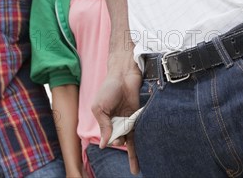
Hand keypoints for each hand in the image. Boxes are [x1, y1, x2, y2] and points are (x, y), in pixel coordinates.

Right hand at [91, 59, 141, 174]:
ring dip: (134, 155)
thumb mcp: (99, 108)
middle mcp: (118, 122)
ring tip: (135, 170)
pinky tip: (142, 157)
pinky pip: (140, 131)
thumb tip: (103, 144)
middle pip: (120, 140)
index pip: (109, 137)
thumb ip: (104, 126)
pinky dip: (141, 143)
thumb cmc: (109, 88)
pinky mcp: (139, 115)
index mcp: (106, 120)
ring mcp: (129, 119)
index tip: (114, 139)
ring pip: (131, 140)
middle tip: (120, 141)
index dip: (112, 140)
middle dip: (121, 145)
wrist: (124, 73)